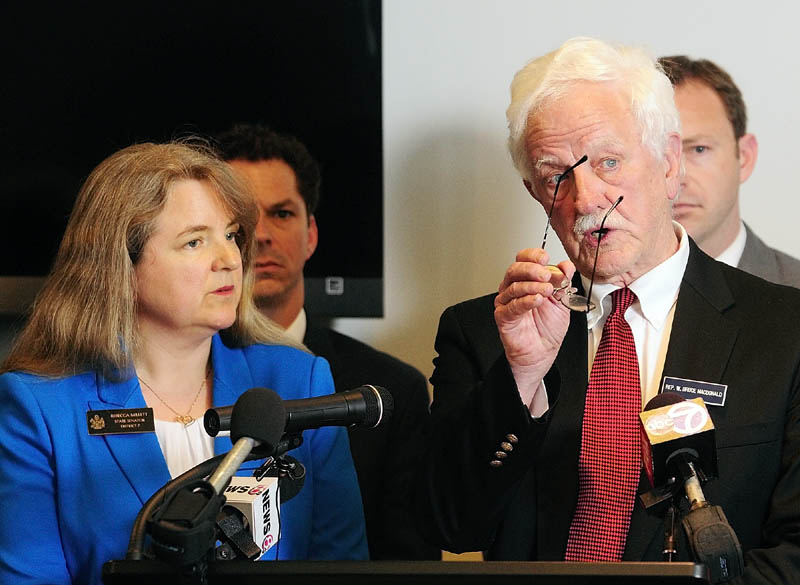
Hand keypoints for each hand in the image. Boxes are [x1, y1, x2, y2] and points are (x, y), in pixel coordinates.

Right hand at [494, 248, 573, 405]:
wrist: (542, 352)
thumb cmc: (547, 329)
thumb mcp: (563, 301)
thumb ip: (564, 282)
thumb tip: (567, 265)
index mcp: (527, 280)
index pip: (523, 259)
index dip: (533, 255)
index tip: (546, 258)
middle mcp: (514, 288)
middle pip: (515, 269)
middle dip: (532, 269)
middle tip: (547, 275)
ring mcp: (506, 302)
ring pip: (514, 286)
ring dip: (533, 286)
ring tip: (548, 290)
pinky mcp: (503, 316)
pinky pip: (513, 305)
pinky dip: (526, 301)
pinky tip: (537, 300)